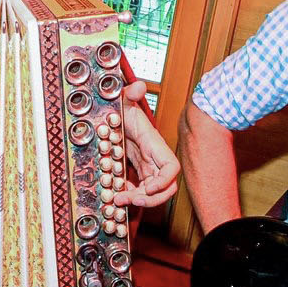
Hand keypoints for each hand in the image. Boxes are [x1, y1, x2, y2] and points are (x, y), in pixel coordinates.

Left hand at [114, 79, 179, 208]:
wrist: (116, 116)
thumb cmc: (124, 110)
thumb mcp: (124, 102)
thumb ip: (131, 93)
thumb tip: (139, 85)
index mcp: (155, 146)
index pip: (171, 168)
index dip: (164, 181)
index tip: (148, 188)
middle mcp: (155, 159)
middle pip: (165, 187)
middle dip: (150, 199)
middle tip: (129, 201)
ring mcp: (148, 167)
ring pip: (152, 193)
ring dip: (138, 200)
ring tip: (118, 200)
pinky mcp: (140, 171)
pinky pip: (141, 189)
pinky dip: (131, 195)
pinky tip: (118, 193)